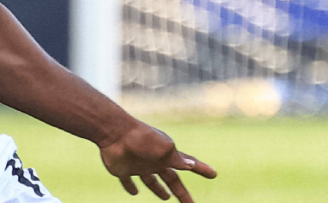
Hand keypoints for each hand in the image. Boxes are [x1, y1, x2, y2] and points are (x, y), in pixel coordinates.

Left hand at [99, 121, 215, 202]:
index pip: (188, 164)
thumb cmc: (141, 139)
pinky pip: (127, 181)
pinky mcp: (121, 169)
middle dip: (181, 193)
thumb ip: (176, 159)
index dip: (201, 169)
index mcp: (166, 155)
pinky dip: (131, 187)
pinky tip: (134, 192)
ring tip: (166, 198)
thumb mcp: (163, 149)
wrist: (114, 132)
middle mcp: (153, 161)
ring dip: (159, 190)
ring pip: (151, 181)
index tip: (213, 174)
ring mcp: (138, 165)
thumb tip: (191, 165)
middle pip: (171, 180)